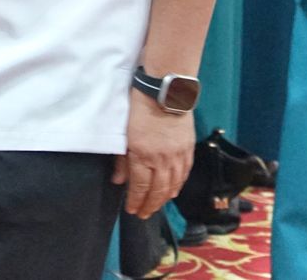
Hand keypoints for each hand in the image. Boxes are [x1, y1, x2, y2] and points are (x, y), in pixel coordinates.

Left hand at [112, 91, 194, 218]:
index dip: (136, 201)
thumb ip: (121, 160)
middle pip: (157, 191)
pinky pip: (184, 174)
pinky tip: (173, 191)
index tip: (132, 210)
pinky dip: (178, 185)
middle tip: (143, 214)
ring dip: (164, 199)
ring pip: (172, 185)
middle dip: (149, 205)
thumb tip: (118, 181)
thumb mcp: (124, 133)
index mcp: (142, 155)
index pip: (140, 187)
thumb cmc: (140, 108)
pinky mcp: (188, 149)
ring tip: (157, 206)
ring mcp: (177, 156)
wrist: (165, 92)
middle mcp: (161, 160)